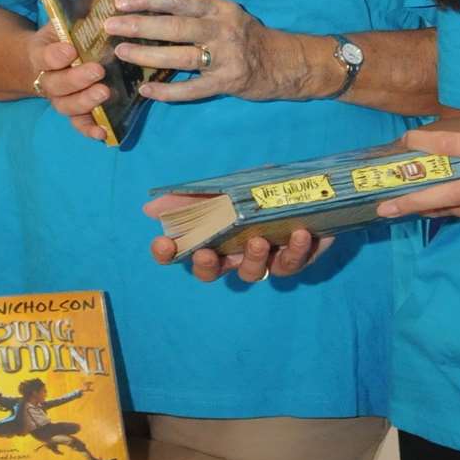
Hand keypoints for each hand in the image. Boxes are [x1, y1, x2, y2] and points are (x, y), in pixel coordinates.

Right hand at [25, 25, 113, 138]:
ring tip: (104, 94)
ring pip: (66, 106)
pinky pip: (77, 123)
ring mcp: (59, 98)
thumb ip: (79, 12)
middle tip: (97, 71)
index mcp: (41, 54)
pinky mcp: (72, 111)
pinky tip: (103, 132)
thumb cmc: (58, 37)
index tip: (70, 50)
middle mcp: (47, 79)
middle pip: (57, 85)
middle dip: (77, 79)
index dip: (55, 56)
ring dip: (85, 102)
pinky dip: (88, 130)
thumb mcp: (62, 22)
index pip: (44, 57)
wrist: (38, 62)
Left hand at [106, 0, 304, 102]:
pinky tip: (145, 90)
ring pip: (180, 57)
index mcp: (220, 8)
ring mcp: (226, 58)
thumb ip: (193, 9)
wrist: (285, 63)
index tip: (122, 0)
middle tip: (110, 25)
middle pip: (176, 27)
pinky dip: (167, 92)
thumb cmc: (247, 35)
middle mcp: (223, 29)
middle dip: (140, 25)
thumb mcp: (224, 14)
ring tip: (121, 52)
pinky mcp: (227, 83)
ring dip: (147, 55)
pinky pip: (192, 89)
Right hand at [143, 194, 332, 283]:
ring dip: (254, 259)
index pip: (182, 252)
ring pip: (253, 273)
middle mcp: (235, 254)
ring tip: (260, 241)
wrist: (309, 186)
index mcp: (214, 236)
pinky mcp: (296, 257)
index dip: (168, 253)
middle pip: (212, 272)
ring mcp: (266, 259)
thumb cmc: (261, 191)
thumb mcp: (227, 186)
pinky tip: (298, 234)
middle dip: (207, 266)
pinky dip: (295, 251)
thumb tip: (150, 209)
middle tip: (210, 253)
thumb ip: (193, 197)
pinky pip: (293, 264)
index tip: (164, 243)